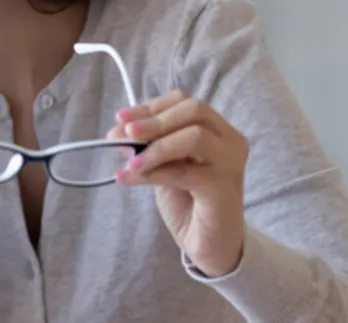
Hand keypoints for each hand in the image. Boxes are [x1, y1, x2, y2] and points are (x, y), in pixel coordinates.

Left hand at [107, 91, 249, 276]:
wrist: (209, 245)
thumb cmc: (189, 202)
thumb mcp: (164, 165)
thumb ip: (147, 146)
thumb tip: (116, 131)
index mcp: (218, 130)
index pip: (185, 102)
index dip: (151, 107)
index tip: (121, 118)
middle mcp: (230, 141)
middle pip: (194, 110)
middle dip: (154, 119)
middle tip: (125, 133)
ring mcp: (230, 164)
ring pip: (194, 136)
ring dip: (155, 146)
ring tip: (129, 161)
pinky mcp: (223, 189)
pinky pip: (184, 172)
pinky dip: (152, 173)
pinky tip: (128, 177)